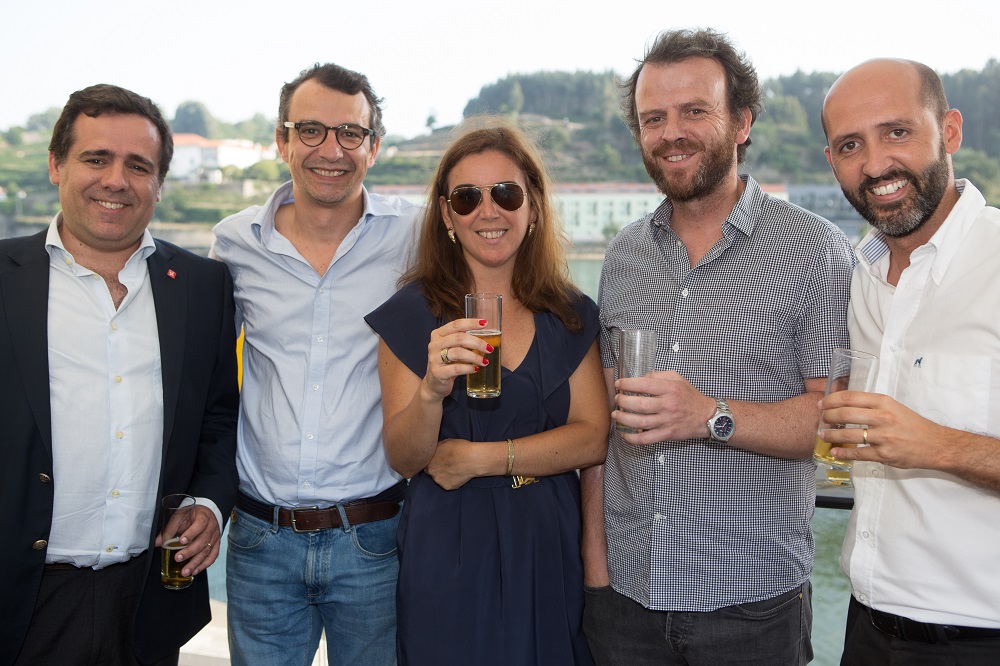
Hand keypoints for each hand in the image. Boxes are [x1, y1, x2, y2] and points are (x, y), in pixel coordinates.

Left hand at [155, 504, 220, 577]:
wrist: (206, 514)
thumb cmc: (191, 515)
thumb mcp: (180, 516)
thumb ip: (169, 529)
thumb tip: (156, 542)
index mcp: (203, 517)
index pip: (200, 524)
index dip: (191, 533)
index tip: (181, 541)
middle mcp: (212, 527)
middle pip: (203, 541)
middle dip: (189, 551)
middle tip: (177, 558)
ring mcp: (215, 537)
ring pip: (207, 551)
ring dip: (195, 563)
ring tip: (185, 571)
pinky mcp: (216, 545)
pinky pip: (212, 557)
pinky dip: (204, 565)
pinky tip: (195, 571)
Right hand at [423, 318, 493, 400]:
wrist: (435, 383)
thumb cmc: (447, 362)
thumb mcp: (453, 348)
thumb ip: (464, 340)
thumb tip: (487, 335)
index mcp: (438, 334)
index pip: (456, 325)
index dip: (471, 323)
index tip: (485, 323)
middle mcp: (434, 344)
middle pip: (458, 338)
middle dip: (477, 342)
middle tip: (489, 348)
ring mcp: (434, 359)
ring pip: (458, 353)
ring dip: (475, 356)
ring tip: (485, 361)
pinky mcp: (438, 373)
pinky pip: (457, 368)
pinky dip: (469, 368)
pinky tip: (476, 369)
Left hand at [424, 438, 480, 489]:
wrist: (472, 459)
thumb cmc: (460, 449)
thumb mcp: (444, 442)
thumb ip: (436, 448)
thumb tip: (435, 449)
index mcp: (428, 460)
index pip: (425, 463)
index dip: (433, 461)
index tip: (439, 460)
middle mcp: (431, 471)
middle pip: (431, 472)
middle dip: (437, 469)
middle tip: (447, 465)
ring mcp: (438, 480)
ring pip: (439, 479)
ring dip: (444, 475)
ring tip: (454, 469)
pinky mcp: (447, 487)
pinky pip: (447, 484)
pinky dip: (451, 481)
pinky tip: (458, 474)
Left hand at [612, 371, 713, 444]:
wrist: (706, 416)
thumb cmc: (690, 396)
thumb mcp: (677, 378)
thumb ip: (658, 376)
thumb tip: (640, 379)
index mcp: (670, 389)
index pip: (644, 384)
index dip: (627, 384)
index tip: (619, 384)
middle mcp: (667, 405)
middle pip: (639, 404)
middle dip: (623, 401)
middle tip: (617, 399)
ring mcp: (666, 421)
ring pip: (639, 422)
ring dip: (623, 418)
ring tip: (616, 414)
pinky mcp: (666, 434)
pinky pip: (645, 439)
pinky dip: (632, 438)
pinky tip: (624, 434)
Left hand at [819, 390, 946, 469]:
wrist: (936, 444)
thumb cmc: (913, 425)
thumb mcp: (894, 407)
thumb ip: (872, 405)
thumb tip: (845, 404)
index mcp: (884, 402)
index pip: (850, 397)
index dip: (831, 400)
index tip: (821, 404)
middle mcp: (883, 417)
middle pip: (845, 414)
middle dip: (828, 417)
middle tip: (821, 420)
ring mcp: (884, 437)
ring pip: (849, 434)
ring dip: (831, 435)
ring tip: (823, 435)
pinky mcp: (884, 454)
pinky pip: (858, 453)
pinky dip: (844, 453)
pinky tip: (835, 452)